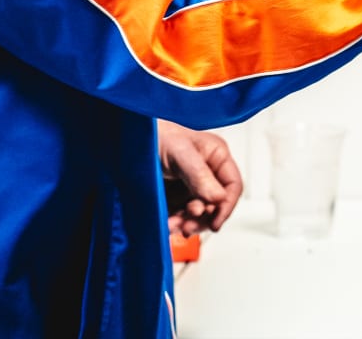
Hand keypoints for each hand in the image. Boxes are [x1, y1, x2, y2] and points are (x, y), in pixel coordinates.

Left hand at [159, 120, 243, 237]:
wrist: (129, 141)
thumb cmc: (156, 135)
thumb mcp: (180, 153)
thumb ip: (200, 175)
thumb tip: (218, 197)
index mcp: (216, 157)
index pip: (232, 186)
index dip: (226, 206)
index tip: (215, 222)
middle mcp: (207, 174)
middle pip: (216, 205)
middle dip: (202, 218)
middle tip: (188, 225)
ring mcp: (191, 187)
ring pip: (199, 215)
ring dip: (188, 223)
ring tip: (174, 225)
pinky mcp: (175, 198)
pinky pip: (182, 217)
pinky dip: (176, 223)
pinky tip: (168, 223)